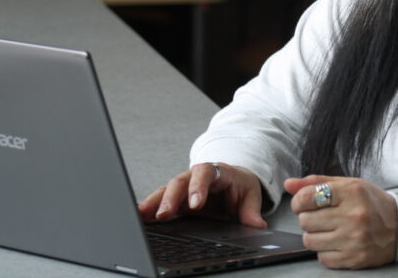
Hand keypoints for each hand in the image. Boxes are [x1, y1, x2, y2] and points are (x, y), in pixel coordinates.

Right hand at [138, 163, 266, 227]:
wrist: (234, 181)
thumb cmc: (239, 185)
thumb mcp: (250, 196)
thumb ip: (251, 211)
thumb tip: (258, 225)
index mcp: (216, 172)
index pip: (205, 174)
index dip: (198, 187)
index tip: (195, 204)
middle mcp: (195, 177)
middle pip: (180, 182)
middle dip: (171, 198)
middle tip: (164, 214)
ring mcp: (183, 188)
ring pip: (165, 191)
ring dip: (154, 203)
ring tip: (142, 215)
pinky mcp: (175, 199)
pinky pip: (160, 201)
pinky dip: (149, 208)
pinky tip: (139, 217)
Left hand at [285, 175, 397, 269]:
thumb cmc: (371, 202)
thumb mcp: (348, 184)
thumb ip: (317, 183)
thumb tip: (288, 184)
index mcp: (351, 192)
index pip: (307, 197)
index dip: (299, 201)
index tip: (305, 203)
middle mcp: (353, 216)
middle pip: (305, 221)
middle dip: (308, 218)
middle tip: (321, 216)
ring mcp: (354, 240)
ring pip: (310, 241)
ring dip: (314, 235)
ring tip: (329, 229)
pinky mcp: (354, 259)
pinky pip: (322, 258)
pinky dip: (325, 250)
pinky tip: (338, 242)